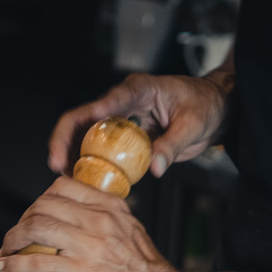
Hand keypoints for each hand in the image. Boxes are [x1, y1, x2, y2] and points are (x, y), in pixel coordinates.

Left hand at [0, 175, 181, 271]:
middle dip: (22, 220)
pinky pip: (34, 263)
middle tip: (16, 237)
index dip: (40, 199)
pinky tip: (4, 268)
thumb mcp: (132, 232)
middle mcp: (99, 220)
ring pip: (34, 228)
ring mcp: (88, 246)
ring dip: (11, 240)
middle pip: (43, 205)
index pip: (64, 186)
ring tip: (6, 252)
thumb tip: (78, 225)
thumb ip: (107, 222)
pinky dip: (13, 265)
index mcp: (112, 207)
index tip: (34, 215)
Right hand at [48, 68, 234, 178]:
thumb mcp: (193, 124)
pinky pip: (101, 150)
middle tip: (56, 163)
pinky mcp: (125, 138)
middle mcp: (123, 102)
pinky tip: (82, 181)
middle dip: (66, 139)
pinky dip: (90, 164)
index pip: (109, 100)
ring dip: (72, 155)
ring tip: (63, 177)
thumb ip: (173, 144)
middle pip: (84, 117)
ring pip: (86, 135)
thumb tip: (155, 169)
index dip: (90, 116)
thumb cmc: (205, 107)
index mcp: (139, 89)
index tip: (79, 134)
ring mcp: (121, 120)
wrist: (215, 110)